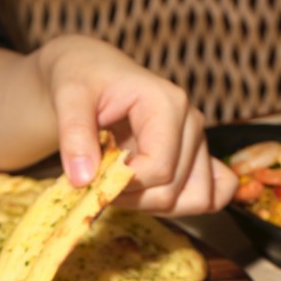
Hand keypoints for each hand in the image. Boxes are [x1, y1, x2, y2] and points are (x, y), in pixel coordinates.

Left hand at [37, 36, 236, 214]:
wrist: (93, 74)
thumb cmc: (84, 81)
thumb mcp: (69, 98)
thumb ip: (74, 136)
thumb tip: (83, 179)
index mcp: (168, 104)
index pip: (159, 169)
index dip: (124, 185)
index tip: (95, 177)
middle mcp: (191, 123)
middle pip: (171, 191)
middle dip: (132, 199)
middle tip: (101, 180)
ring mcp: (198, 143)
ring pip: (191, 200)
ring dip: (151, 205)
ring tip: (122, 182)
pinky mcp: (197, 158)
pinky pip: (211, 196)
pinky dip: (179, 206)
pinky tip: (148, 193)